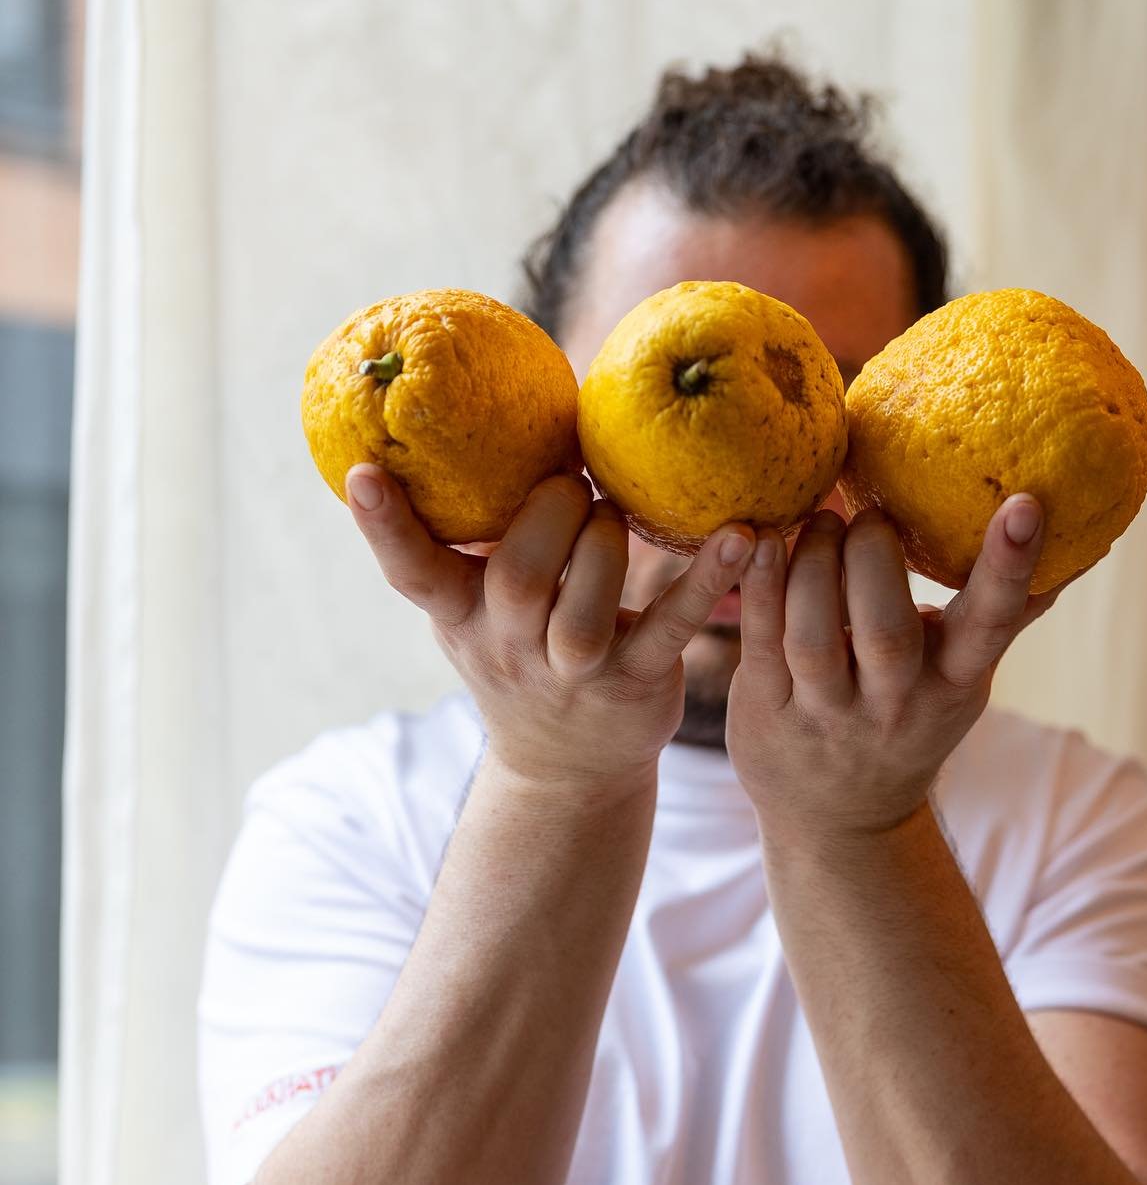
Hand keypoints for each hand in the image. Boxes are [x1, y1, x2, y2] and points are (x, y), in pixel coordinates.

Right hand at [345, 465, 756, 792]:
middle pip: (519, 577)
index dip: (385, 526)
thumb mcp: (480, 608)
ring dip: (608, 548)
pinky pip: (674, 624)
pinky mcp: (635, 681)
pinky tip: (744, 535)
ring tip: (615, 518)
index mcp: (462, 615)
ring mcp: (572, 671)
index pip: (411, 572)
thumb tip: (489, 417)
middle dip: (549, 518)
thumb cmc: (522, 653)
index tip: (365, 470)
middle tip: (570, 489)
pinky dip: (710, 579)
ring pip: (585, 610)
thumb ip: (480, 538)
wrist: (566, 768)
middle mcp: (508, 648)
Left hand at [726, 495, 1084, 839]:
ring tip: (817, 520)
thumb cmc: (908, 721)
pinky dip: (758, 585)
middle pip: (886, 632)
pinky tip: (759, 540)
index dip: (1008, 569)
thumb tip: (1085, 546)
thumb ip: (1007, 614)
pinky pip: (760, 640)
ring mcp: (826, 716)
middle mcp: (893, 706)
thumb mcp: (964, 680)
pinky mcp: (767, 710)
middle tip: (868, 512)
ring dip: (811, 566)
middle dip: (874, 558)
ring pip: (813, 636)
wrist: (839, 820)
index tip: (1026, 504)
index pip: (990, 626)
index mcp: (954, 685)